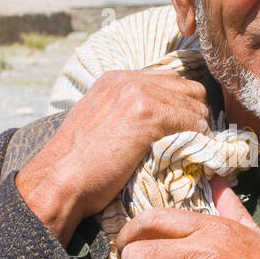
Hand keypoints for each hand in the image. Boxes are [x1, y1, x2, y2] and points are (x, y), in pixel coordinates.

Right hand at [16, 69, 211, 244]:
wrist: (60, 180)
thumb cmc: (78, 165)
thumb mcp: (99, 123)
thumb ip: (124, 112)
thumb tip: (158, 122)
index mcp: (116, 78)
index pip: (169, 79)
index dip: (182, 104)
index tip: (184, 127)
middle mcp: (128, 79)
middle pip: (188, 87)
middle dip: (195, 113)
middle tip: (195, 139)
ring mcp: (138, 94)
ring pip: (195, 103)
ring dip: (199, 127)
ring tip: (193, 148)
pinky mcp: (148, 115)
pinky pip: (192, 121)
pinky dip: (198, 138)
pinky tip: (191, 153)